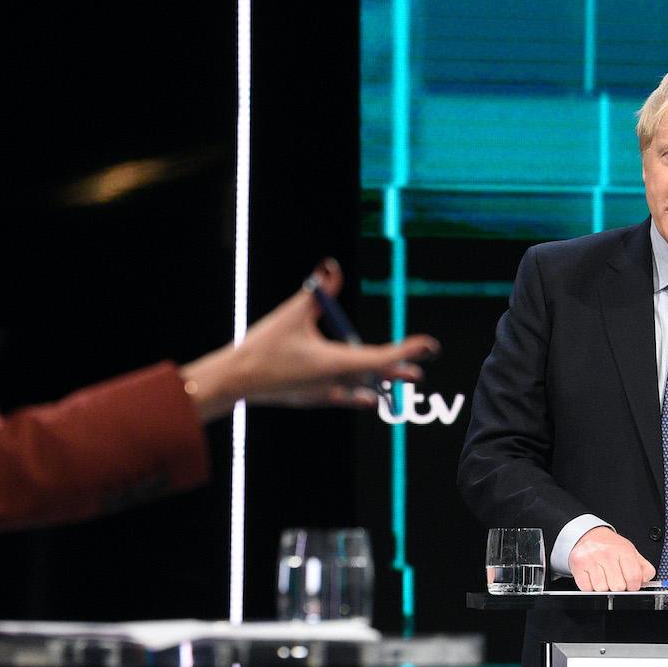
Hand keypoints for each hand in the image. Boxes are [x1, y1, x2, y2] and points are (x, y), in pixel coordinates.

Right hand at [180, 259, 439, 420]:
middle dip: (399, 369)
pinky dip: (357, 396)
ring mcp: (325, 394)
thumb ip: (319, 290)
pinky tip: (367, 400)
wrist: (238, 379)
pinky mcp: (312, 399)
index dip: (408, 350)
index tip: (428, 346)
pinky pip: (343, 399)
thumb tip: (332, 266)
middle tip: (421, 369)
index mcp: (338, 361)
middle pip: (377, 376)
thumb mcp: (294, 312)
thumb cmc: (265, 345)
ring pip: (362, 389)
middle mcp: (337, 382)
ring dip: (381, 383)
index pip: (383, 356)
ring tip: (401, 381)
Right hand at [568, 526, 654, 592]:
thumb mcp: (631, 552)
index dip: (634, 586)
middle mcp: (606, 553)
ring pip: (602, 589)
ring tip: (603, 575)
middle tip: (615, 577)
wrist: (588, 534)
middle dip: (618, 586)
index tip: (631, 585)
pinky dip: (591, 586)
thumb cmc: (611, 546)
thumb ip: (643, 567)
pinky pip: (587, 588)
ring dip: (604, 586)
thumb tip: (645, 581)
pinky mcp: (578, 565)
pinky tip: (593, 576)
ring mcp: (591, 559)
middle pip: (618, 586)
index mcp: (623, 550)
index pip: (634, 577)